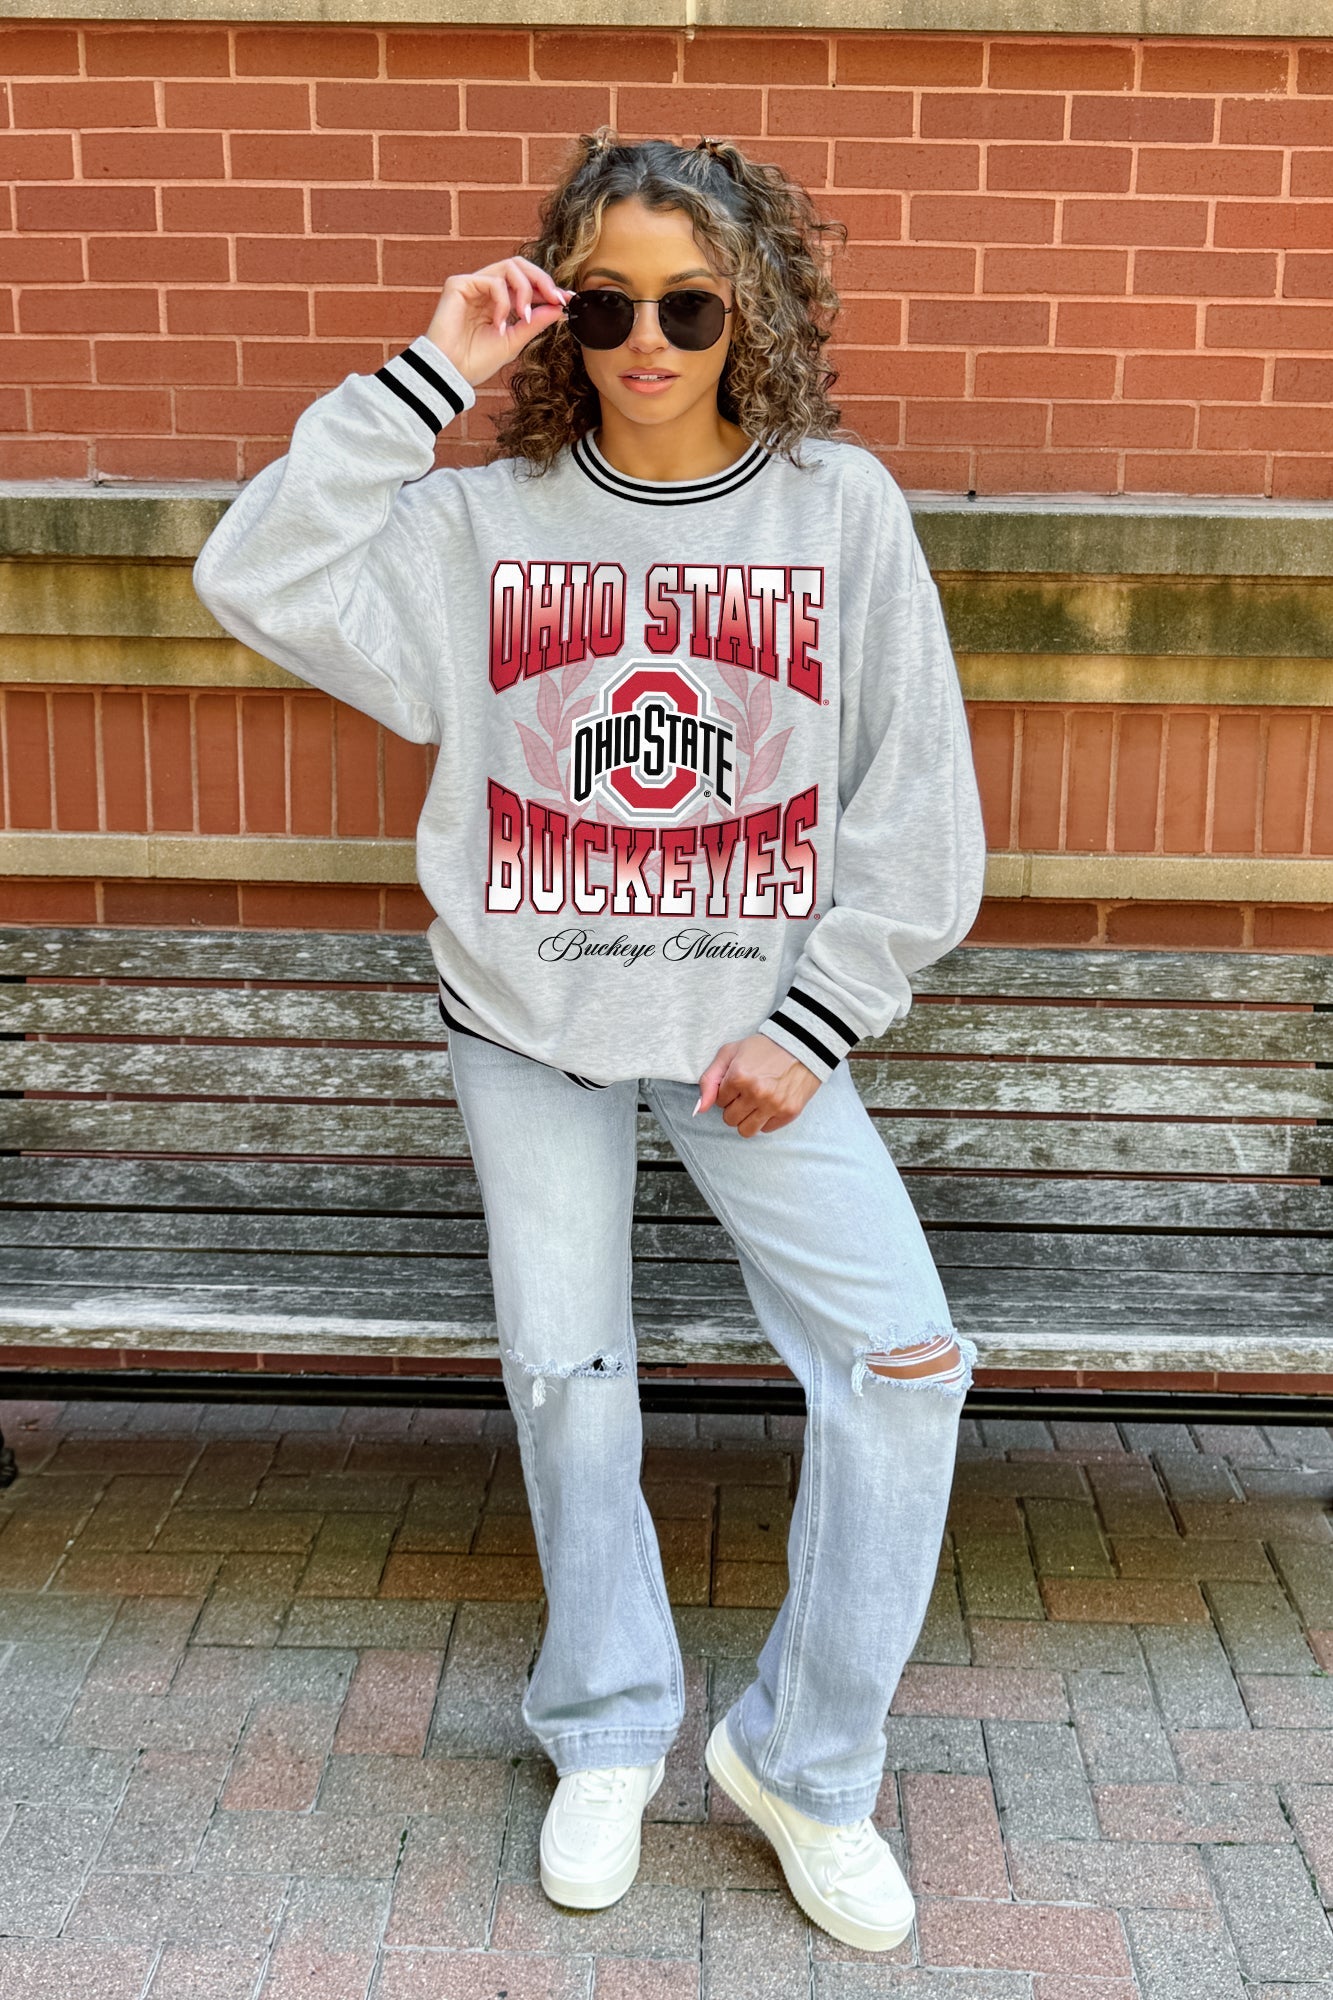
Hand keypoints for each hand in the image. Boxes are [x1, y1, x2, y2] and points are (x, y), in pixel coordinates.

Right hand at [425, 255, 571, 389]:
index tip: (567, 300)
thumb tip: (558, 307)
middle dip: (542, 279)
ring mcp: (473, 284)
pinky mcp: (459, 284)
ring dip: (525, 291)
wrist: (452, 374)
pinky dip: (503, 302)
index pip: (526, 283)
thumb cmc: (476, 361)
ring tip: (524, 317)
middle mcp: (485, 289)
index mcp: (498, 302)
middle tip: (555, 298)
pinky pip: (492, 281)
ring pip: (509, 267)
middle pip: (520, 265)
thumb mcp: (515, 341)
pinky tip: (499, 324)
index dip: (548, 288)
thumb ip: (535, 323)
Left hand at [695, 1033, 822, 1137]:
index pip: (719, 1102)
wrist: (803, 1044)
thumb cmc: (764, 1048)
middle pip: (729, 1119)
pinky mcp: (789, 1113)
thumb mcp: (730, 1053)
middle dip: (734, 1107)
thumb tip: (698, 1110)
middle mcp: (755, 1093)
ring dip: (747, 1119)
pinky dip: (765, 1120)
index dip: (727, 1092)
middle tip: (746, 1093)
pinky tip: (769, 1104)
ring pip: (746, 1131)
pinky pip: (765, 1130)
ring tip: (755, 1103)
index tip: (738, 1082)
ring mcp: (773, 1105)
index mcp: (738, 1077)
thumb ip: (709, 1080)